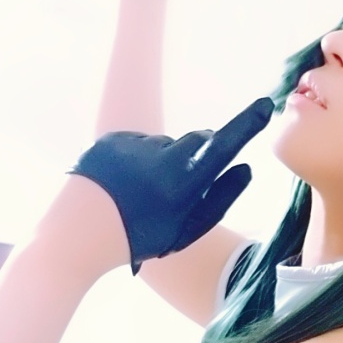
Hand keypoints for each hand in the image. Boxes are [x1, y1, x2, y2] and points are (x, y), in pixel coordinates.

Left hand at [70, 98, 273, 274]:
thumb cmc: (140, 237)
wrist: (77, 234)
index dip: (248, 124)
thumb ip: (221, 197)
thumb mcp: (187, 229)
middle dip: (200, 155)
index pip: (224, 145)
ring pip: (168, 144)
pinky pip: (140, 142)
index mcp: (183, 183)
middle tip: (181, 190)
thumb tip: (246, 168)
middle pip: (199, 140)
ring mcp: (135, 145)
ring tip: (142, 193)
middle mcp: (161, 157)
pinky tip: (123, 184)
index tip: (265, 105)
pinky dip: (139, 159)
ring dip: (166, 161)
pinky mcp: (113, 138)